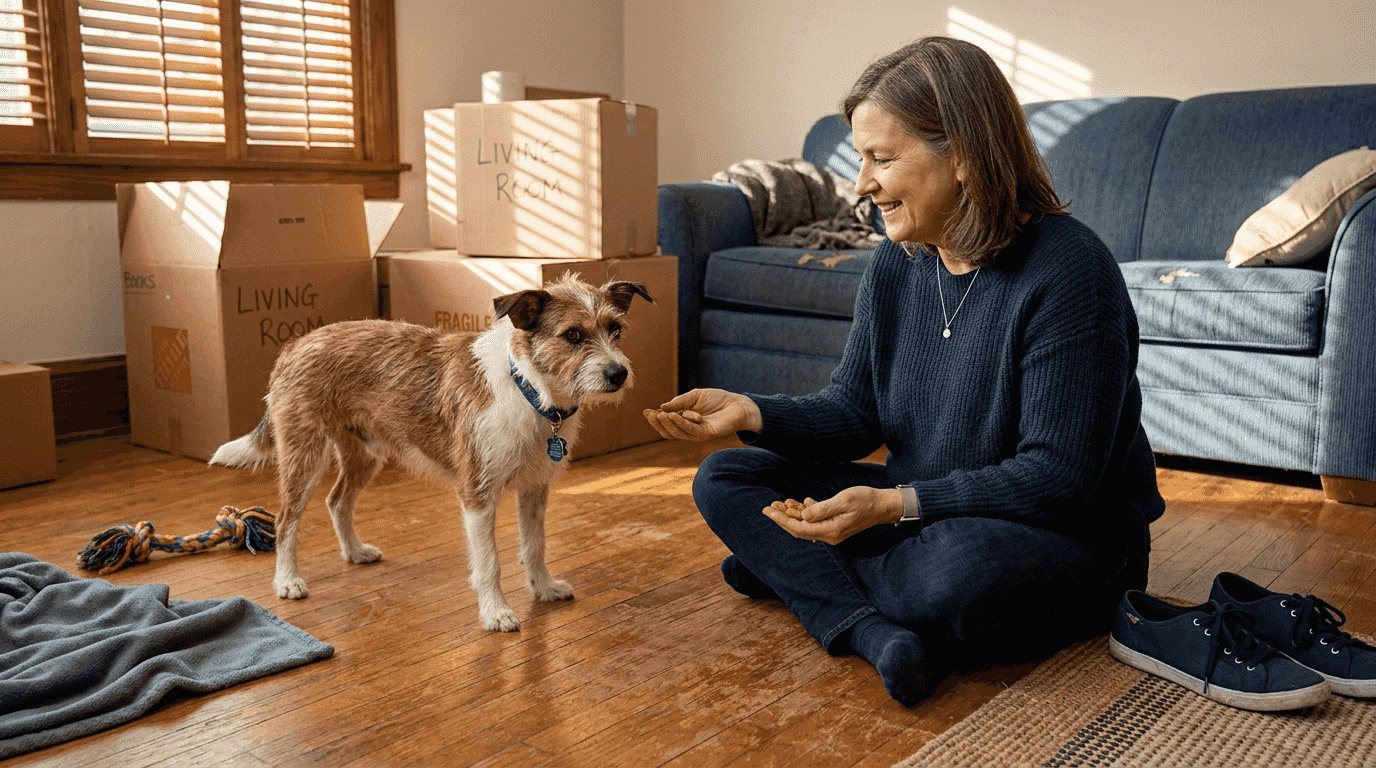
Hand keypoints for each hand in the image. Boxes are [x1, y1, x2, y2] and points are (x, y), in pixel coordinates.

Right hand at [643, 388, 761, 440]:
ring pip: (678, 432)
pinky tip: (673, 416)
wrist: (738, 403)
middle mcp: (690, 429)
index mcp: (685, 421)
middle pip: (669, 431)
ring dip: (667, 424)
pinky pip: (690, 430)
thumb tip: (663, 406)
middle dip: (658, 423)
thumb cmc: (718, 399)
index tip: (646, 411)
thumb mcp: (695, 396)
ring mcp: (698, 433)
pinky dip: (681, 423)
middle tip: (649, 414)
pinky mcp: (707, 434)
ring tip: (659, 415)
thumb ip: (680, 402)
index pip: (667, 423)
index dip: (656, 419)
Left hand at [762, 486, 902, 544]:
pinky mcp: (834, 526)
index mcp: (830, 531)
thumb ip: (822, 509)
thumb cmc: (865, 500)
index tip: (767, 511)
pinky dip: (805, 513)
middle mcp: (829, 535)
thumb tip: (803, 515)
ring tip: (778, 503)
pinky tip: (800, 503)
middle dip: (782, 518)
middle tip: (767, 507)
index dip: (781, 520)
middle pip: (798, 529)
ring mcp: (831, 532)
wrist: (883, 506)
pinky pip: (814, 522)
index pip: (799, 528)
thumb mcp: (843, 501)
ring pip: (805, 526)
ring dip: (792, 515)